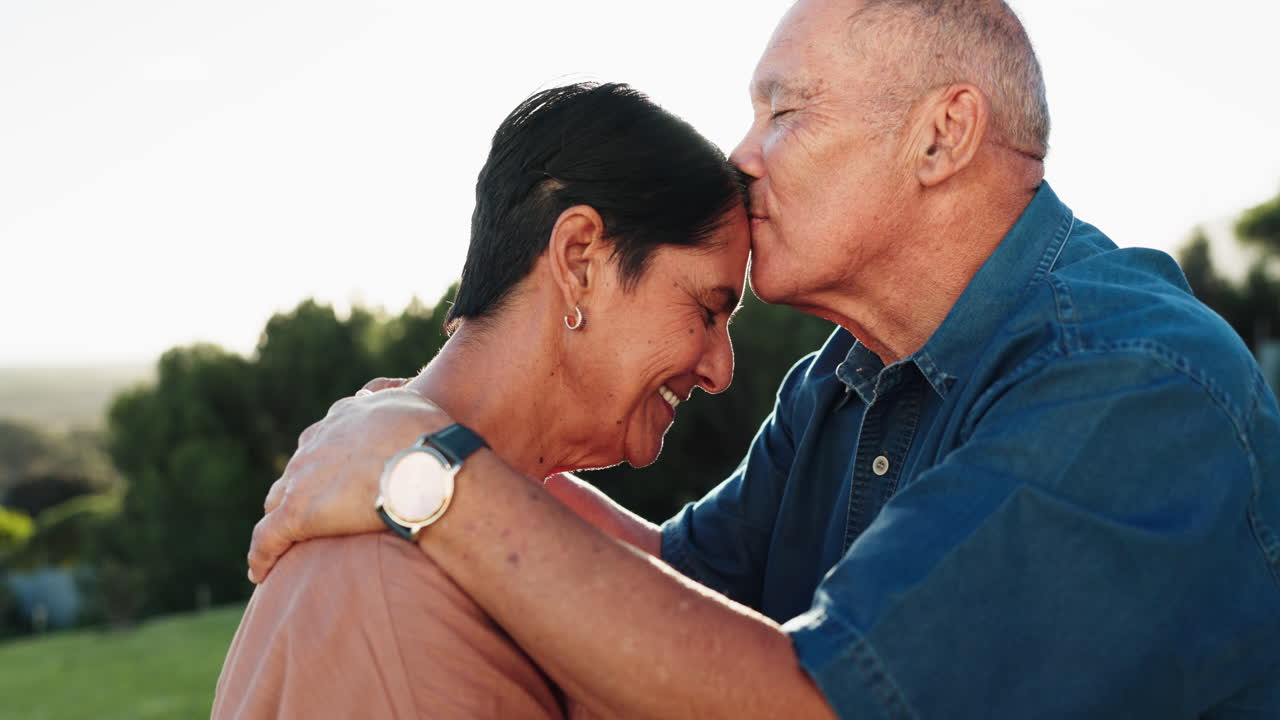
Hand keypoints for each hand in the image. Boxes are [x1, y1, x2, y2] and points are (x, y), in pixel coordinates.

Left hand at [246, 380, 451, 582]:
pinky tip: (261, 572)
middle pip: (298, 470)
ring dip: (282, 519)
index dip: (329, 460)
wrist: (425, 468)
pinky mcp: (296, 514)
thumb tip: (390, 397)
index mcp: (343, 417)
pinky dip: (262, 555)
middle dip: (304, 489)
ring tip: (289, 543)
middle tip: (322, 513)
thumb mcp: (414, 402)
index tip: (339, 478)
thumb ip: (395, 398)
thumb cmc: (431, 438)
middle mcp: (316, 443)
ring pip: (278, 501)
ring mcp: (302, 478)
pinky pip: (267, 539)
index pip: (324, 439)